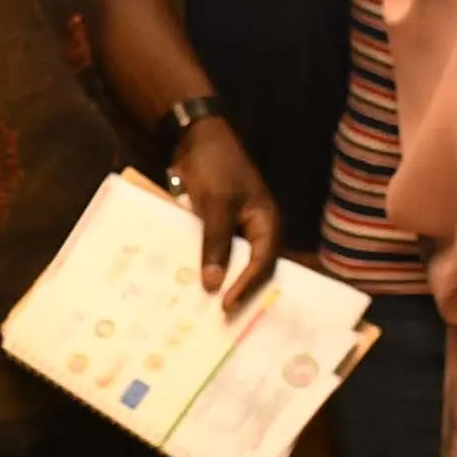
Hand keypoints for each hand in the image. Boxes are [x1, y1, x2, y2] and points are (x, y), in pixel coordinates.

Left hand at [172, 116, 282, 308]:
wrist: (194, 138)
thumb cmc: (215, 166)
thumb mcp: (217, 205)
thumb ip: (216, 244)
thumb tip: (213, 285)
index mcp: (267, 223)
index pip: (263, 264)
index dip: (246, 286)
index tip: (226, 306)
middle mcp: (256, 230)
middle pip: (251, 268)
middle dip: (236, 291)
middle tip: (219, 318)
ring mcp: (236, 229)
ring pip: (231, 263)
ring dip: (219, 281)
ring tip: (202, 308)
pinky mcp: (216, 227)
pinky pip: (213, 252)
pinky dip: (204, 266)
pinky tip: (188, 283)